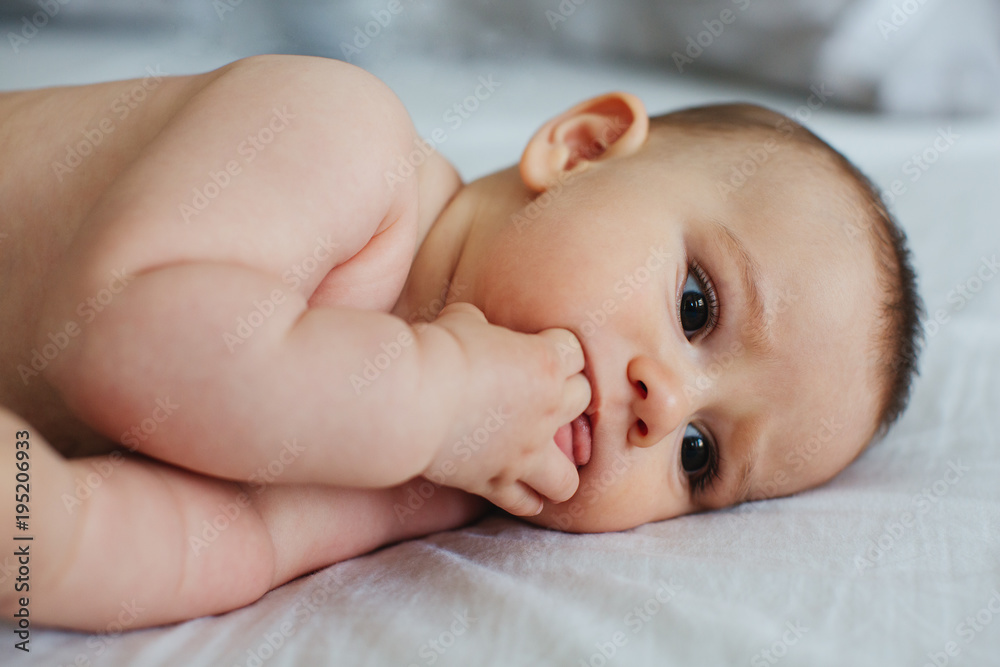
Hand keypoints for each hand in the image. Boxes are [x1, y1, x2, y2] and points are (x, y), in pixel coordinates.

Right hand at [422, 302, 590, 515]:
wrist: (410, 398)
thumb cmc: (436, 351)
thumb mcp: (462, 319)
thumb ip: (483, 325)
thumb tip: (475, 326)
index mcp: (545, 363)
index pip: (574, 349)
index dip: (553, 346)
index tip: (529, 347)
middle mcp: (547, 410)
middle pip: (582, 399)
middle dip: (564, 393)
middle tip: (536, 392)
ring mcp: (525, 453)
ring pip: (570, 475)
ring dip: (560, 464)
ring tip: (541, 455)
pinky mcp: (496, 481)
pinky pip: (526, 503)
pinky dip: (524, 498)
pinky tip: (514, 486)